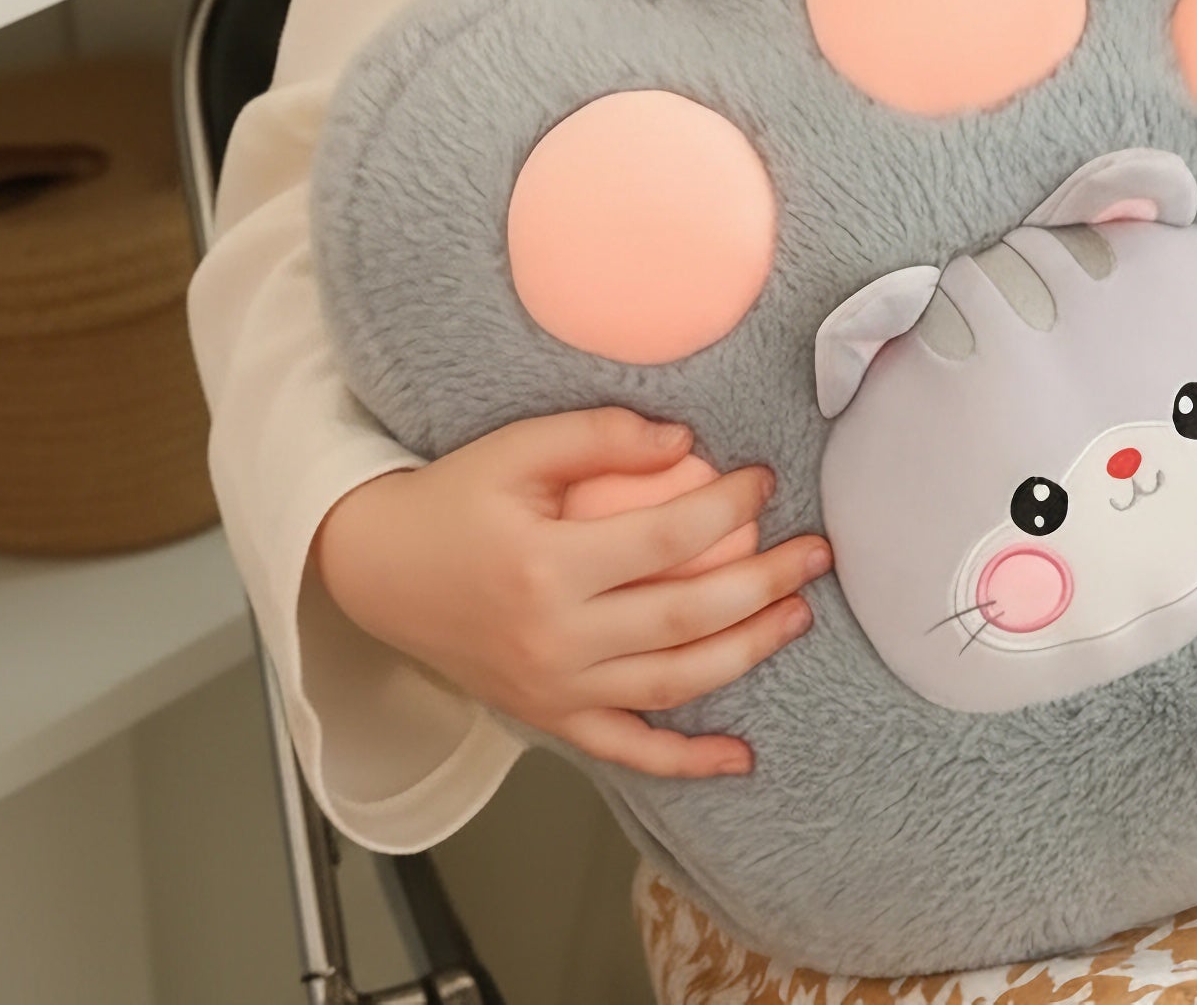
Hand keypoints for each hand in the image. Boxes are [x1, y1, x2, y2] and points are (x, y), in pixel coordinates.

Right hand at [312, 409, 828, 778]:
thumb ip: (603, 435)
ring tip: (798, 614)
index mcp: (546, 568)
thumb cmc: (453, 502)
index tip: (766, 479)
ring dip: (748, 652)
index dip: (728, 506)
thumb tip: (685, 441)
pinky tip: (739, 757)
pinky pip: (629, 750)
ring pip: (674, 684)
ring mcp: (555, 691)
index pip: (667, 539)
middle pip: (687, 617)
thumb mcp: (518, 448)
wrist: (378, 574)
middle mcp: (555, 640)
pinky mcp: (551, 719)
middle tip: (818, 552)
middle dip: (766, 582)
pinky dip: (686, 760)